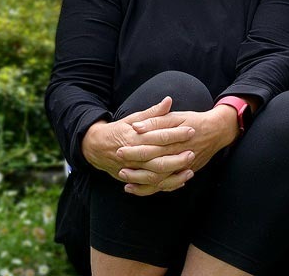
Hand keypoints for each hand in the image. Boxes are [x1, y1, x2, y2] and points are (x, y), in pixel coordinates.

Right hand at [81, 96, 197, 194]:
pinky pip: (150, 187)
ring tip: (190, 170)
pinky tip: (180, 182)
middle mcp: (133, 156)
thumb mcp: (133, 118)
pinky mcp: (132, 180)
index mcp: (135, 138)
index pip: (158, 136)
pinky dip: (164, 186)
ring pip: (155, 176)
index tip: (191, 130)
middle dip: (176, 158)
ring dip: (173, 175)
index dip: (175, 134)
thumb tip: (169, 100)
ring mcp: (132, 170)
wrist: (95, 148)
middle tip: (193, 153)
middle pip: (157, 160)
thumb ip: (152, 113)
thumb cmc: (119, 130)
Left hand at [116, 103, 239, 194]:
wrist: (217, 131)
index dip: (134, 150)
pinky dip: (153, 189)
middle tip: (119, 169)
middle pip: (154, 166)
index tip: (119, 151)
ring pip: (161, 180)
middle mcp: (178, 156)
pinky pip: (168, 185)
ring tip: (125, 182)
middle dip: (136, 170)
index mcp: (174, 140)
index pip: (151, 147)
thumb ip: (156, 120)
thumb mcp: (176, 116)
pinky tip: (139, 189)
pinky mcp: (185, 173)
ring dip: (142, 182)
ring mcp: (183, 167)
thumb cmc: (194, 121)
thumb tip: (137, 126)